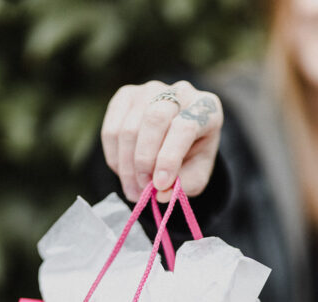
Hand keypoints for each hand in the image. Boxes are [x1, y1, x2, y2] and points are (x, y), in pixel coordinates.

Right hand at [101, 79, 223, 202]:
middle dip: (144, 160)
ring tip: (134, 189)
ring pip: (129, 128)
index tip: (160, 185)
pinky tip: (124, 173)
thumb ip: (184, 185)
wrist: (177, 139)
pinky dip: (114, 157)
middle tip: (144, 189)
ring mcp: (150, 90)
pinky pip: (111, 130)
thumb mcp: (197, 175)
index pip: (184, 127)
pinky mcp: (126, 95)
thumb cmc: (191, 157)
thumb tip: (161, 194)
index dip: (169, 158)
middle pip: (154, 120)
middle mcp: (180, 91)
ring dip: (127, 166)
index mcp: (206, 108)